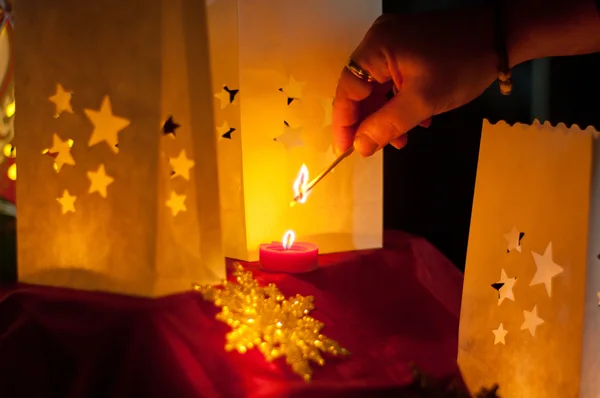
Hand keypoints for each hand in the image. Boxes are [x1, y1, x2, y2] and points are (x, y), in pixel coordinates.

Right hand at [332, 6, 497, 156]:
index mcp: (376, 48)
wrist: (501, 37)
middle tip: (379, 147)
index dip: (344, 123)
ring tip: (403, 138)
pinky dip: (399, 101)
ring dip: (386, 115)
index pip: (346, 90)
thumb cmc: (462, 66)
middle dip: (370, 121)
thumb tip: (360, 146)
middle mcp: (379, 41)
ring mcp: (394, 42)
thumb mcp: (423, 101)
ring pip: (378, 87)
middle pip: (361, 88)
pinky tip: (417, 119)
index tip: (346, 150)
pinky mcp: (409, 47)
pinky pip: (393, 78)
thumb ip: (386, 125)